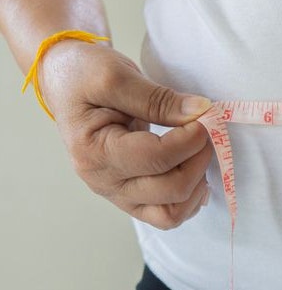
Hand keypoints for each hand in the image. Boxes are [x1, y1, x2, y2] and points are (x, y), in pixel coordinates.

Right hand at [36, 39, 214, 229]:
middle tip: (206, 130)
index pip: (157, 158)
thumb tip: (201, 112)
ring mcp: (118, 192)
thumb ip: (159, 98)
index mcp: (94, 151)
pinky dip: (189, 198)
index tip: (204, 116)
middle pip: (171, 190)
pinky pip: (166, 214)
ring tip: (199, 152)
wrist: (67, 83)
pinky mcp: (131, 195)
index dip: (191, 139)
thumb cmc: (83, 76)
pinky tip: (195, 171)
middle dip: (199, 159)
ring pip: (171, 213)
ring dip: (197, 184)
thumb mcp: (116, 75)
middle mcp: (104, 181)